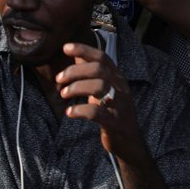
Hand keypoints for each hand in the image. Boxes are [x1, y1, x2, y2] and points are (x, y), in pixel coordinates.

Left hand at [56, 42, 146, 162]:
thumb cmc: (113, 111)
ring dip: (77, 88)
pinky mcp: (115, 123)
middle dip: (76, 71)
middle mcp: (121, 88)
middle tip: (59, 79)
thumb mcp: (105, 89)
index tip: (65, 47)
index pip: (102, 57)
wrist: (130, 141)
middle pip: (99, 69)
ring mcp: (120, 105)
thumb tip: (76, 54)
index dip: (84, 50)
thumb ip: (92, 73)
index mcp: (118, 77)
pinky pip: (97, 113)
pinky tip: (69, 112)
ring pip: (100, 87)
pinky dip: (80, 110)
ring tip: (63, 94)